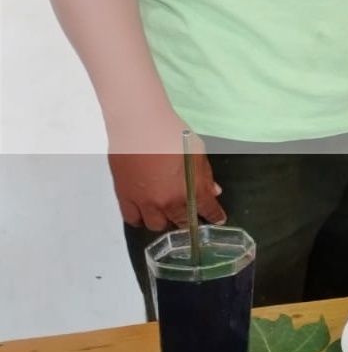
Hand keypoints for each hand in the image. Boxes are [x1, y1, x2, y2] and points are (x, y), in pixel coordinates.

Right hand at [108, 132, 224, 230]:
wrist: (139, 125)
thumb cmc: (171, 133)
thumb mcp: (198, 153)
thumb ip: (205, 177)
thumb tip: (213, 191)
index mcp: (190, 190)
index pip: (207, 211)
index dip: (214, 216)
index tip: (218, 220)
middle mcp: (167, 202)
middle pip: (181, 223)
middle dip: (189, 222)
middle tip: (191, 217)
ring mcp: (144, 202)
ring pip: (156, 226)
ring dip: (165, 222)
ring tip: (168, 214)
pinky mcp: (125, 197)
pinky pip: (133, 219)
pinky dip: (141, 219)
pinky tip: (146, 213)